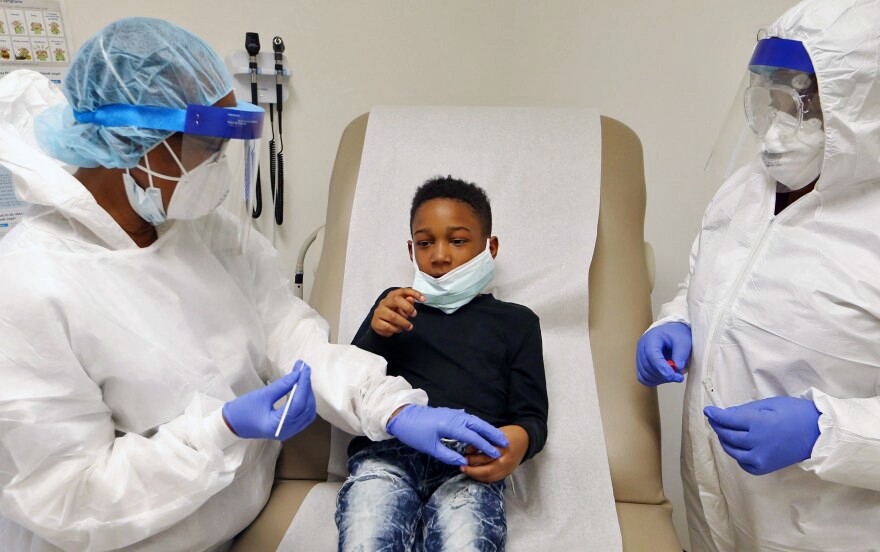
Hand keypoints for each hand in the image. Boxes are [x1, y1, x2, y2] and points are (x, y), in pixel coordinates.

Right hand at [222, 360, 316, 440]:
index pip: (298, 404)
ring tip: (302, 378)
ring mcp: (289, 431)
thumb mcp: (262, 395)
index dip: (304, 385)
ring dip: (307, 394)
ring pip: (307, 412)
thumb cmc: (244, 410)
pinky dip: (305, 402)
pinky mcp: (289, 428)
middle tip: (303, 370)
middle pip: (306, 408)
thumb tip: (297, 374)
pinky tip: (301, 390)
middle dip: (306, 387)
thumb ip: (282, 386)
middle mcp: (287, 431)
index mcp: (278, 425)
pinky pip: (304, 415)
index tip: (305, 369)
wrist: (233, 424)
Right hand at [371, 288, 425, 336]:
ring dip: (404, 323)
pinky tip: (398, 330)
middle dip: (408, 307)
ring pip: (393, 316)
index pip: (403, 291)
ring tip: (410, 327)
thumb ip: (408, 303)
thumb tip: (411, 298)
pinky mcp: (376, 322)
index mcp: (392, 296)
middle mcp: (384, 302)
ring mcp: (379, 312)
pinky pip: (388, 326)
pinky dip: (396, 329)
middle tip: (415, 315)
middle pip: (396, 300)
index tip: (424, 299)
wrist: (380, 324)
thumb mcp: (403, 308)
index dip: (414, 293)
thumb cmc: (394, 313)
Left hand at [387, 405, 509, 465]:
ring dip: (487, 428)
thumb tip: (463, 462)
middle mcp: (455, 417)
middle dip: (493, 434)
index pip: (473, 437)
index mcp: (450, 426)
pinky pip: (469, 418)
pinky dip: (479, 424)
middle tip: (506, 442)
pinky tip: (483, 429)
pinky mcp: (451, 413)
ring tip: (498, 436)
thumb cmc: (415, 433)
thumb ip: (448, 455)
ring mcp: (454, 413)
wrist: (403, 416)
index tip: (496, 453)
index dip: (486, 446)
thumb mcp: (430, 448)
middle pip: (479, 425)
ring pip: (475, 420)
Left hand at [461, 425, 528, 482]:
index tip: (463, 456)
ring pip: (490, 476)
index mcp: (503, 448)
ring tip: (467, 471)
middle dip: (473, 470)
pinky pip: (494, 479)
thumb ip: (482, 441)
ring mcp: (508, 468)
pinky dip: (483, 478)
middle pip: (488, 469)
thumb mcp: (495, 433)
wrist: (525, 440)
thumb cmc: (508, 434)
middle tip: (462, 466)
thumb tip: (468, 450)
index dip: (473, 458)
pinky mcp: (508, 473)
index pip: (486, 456)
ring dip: (476, 475)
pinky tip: (476, 474)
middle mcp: (506, 460)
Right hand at [636, 322, 690, 385]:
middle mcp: (642, 347)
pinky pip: (643, 377)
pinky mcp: (641, 364)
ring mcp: (639, 356)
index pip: (652, 355)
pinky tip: (665, 377)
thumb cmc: (677, 335)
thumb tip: (677, 368)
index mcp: (651, 338)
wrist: (671, 333)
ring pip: (645, 374)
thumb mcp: (683, 341)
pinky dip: (654, 380)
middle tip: (679, 377)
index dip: (662, 368)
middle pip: (648, 366)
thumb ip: (681, 354)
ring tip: (673, 375)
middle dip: (664, 375)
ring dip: (660, 379)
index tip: (676, 376)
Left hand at [704, 396, 819, 474]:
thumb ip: (745, 410)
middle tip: (716, 419)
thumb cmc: (795, 413)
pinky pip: (742, 463)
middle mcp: (755, 443)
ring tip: (726, 432)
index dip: (715, 415)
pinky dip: (737, 454)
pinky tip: (740, 446)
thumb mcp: (769, 405)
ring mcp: (759, 458)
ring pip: (731, 450)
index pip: (727, 420)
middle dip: (718, 426)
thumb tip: (726, 414)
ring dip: (725, 440)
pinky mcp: (764, 468)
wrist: (818, 434)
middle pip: (726, 435)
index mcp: (756, 424)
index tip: (708, 411)